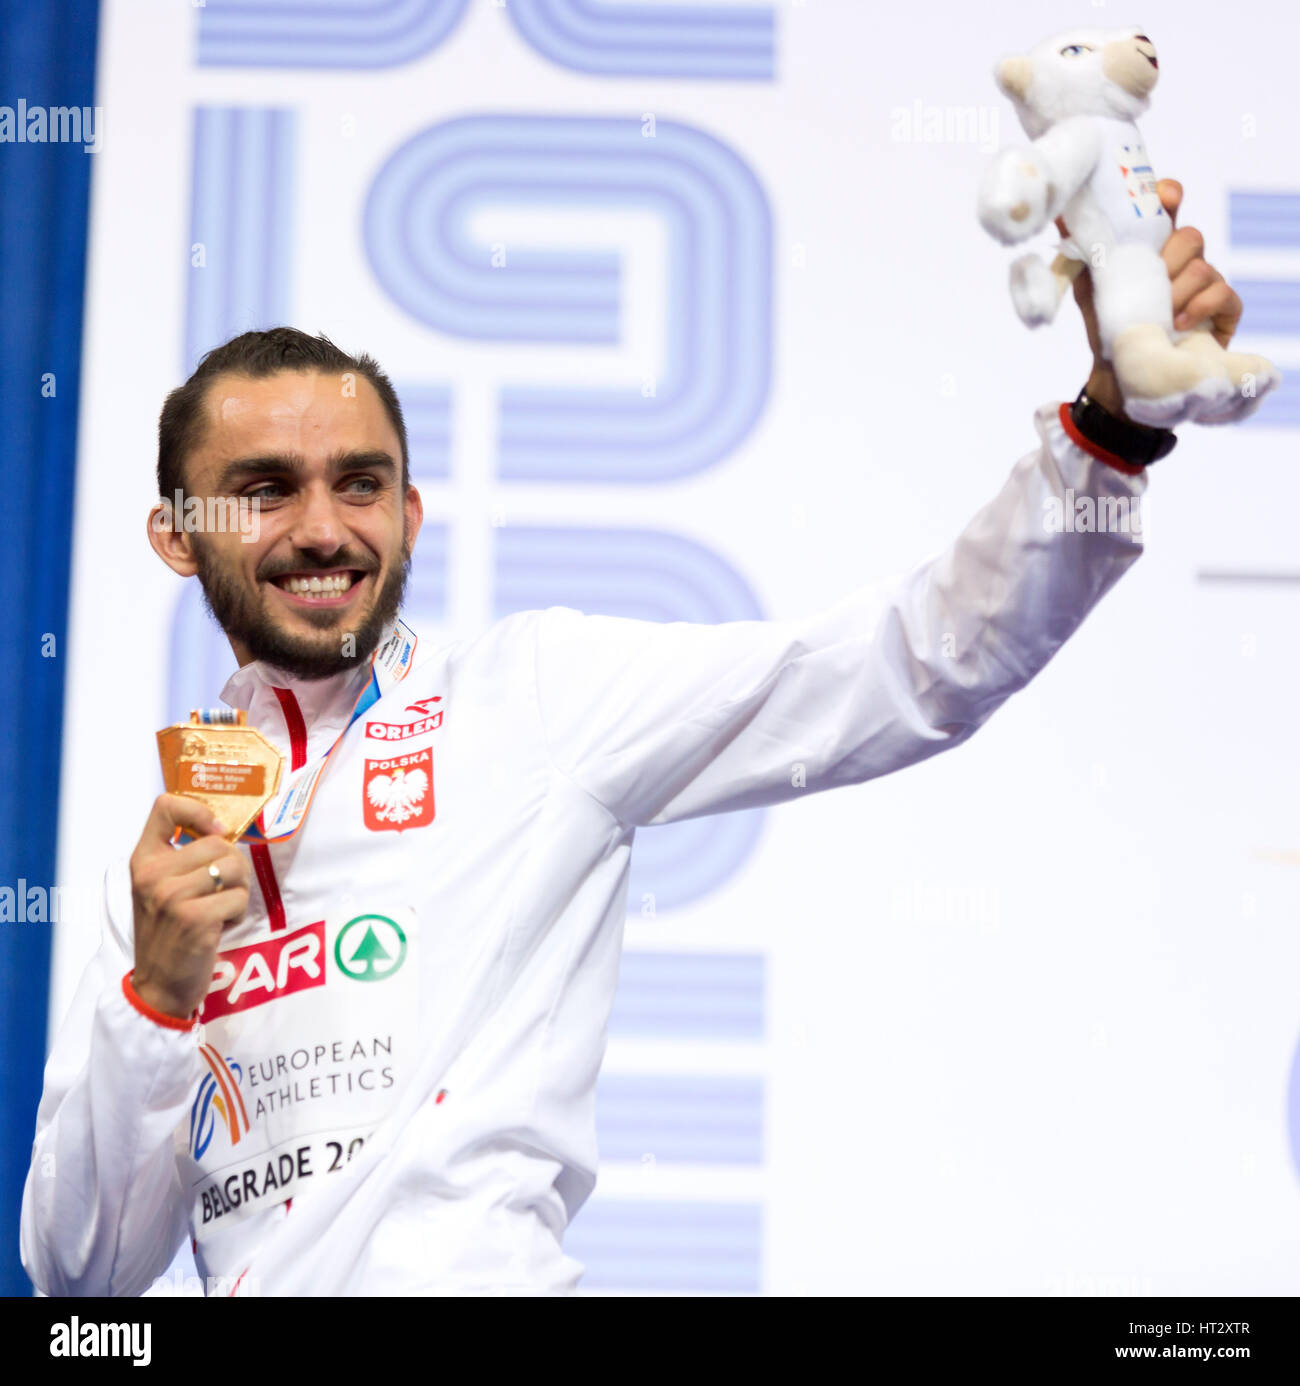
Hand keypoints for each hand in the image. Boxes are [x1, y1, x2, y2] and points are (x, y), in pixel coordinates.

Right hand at [129, 794, 249, 1019]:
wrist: (159, 986)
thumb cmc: (168, 933)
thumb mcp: (160, 888)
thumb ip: (182, 857)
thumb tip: (224, 828)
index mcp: (143, 860)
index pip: (165, 806)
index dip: (199, 810)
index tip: (214, 831)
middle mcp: (152, 874)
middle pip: (218, 841)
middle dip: (233, 866)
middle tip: (221, 892)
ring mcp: (172, 896)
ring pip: (234, 867)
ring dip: (238, 890)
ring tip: (219, 909)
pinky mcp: (194, 918)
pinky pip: (239, 897)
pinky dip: (237, 913)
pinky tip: (219, 927)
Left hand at [1058, 180, 1244, 418]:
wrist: (1119, 376)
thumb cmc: (1109, 327)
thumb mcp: (1089, 288)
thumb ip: (1081, 251)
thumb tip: (1061, 213)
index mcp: (1155, 249)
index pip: (1170, 208)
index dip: (1170, 196)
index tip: (1165, 198)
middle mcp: (1184, 262)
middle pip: (1190, 236)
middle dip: (1167, 258)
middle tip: (1149, 281)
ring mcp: (1207, 285)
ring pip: (1203, 267)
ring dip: (1176, 291)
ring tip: (1159, 314)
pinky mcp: (1224, 312)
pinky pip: (1223, 293)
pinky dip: (1198, 306)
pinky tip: (1178, 323)